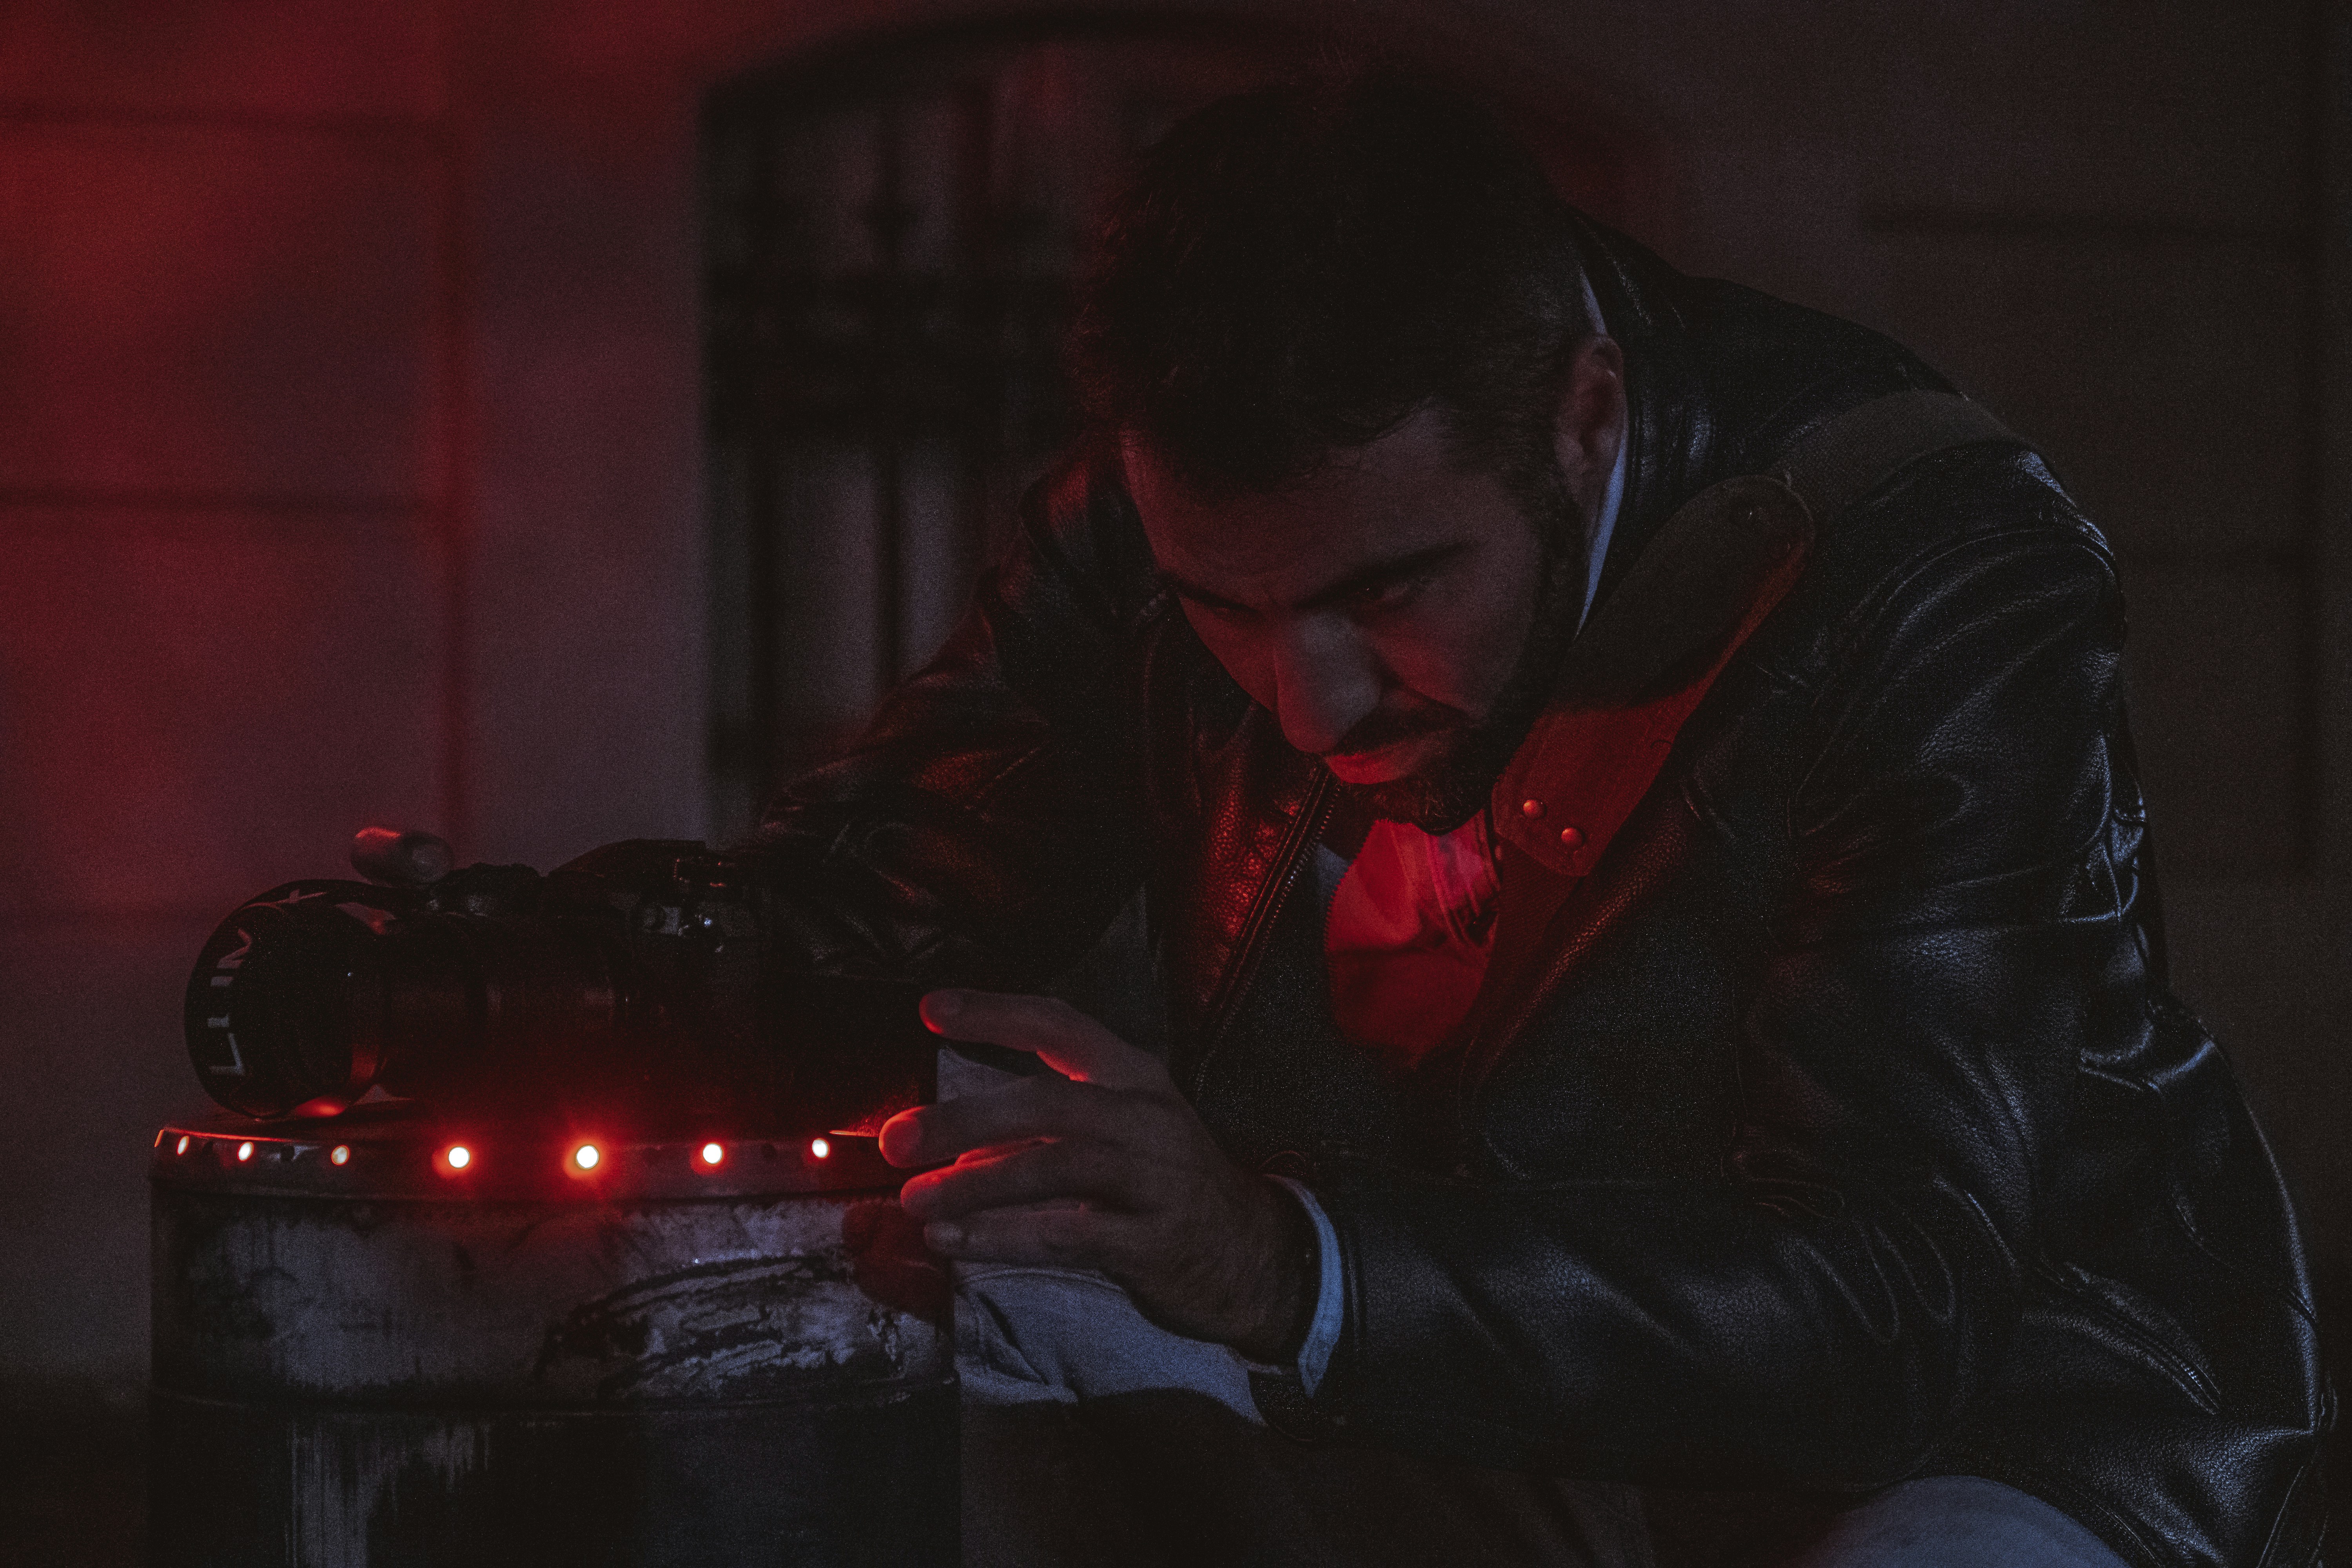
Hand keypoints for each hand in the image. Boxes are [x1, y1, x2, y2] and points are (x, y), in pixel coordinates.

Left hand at [879, 988, 1313, 1359]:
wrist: (1255, 1255)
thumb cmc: (1167, 1188)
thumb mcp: (1118, 1137)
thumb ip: (1044, 1130)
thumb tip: (953, 1139)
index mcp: (1134, 1076)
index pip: (1060, 1025)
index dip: (995, 1013)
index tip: (930, 1009)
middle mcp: (1147, 1116)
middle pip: (1048, 1100)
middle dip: (965, 1117)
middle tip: (898, 1138)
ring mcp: (1157, 1177)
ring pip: (1056, 1165)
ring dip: (977, 1183)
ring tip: (916, 1199)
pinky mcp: (1156, 1240)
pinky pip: (1071, 1232)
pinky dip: (1006, 1237)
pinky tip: (956, 1242)